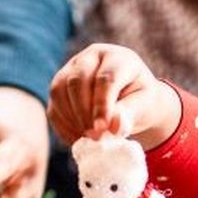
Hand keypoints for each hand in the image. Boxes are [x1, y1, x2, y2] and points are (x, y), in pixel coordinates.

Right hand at [47, 44, 180, 149]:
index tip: (102, 129)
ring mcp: (71, 69)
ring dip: (71, 119)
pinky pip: (53, 105)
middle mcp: (91, 57)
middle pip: (77, 80)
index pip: (105, 78)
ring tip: (87, 139)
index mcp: (118, 58)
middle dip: (83, 112)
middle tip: (94, 137)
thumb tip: (113, 126)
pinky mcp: (59, 86)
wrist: (131, 100)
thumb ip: (130, 114)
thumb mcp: (143, 106)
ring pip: (59, 90)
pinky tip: (76, 139)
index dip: (102, 105)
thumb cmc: (140, 101)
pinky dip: (62, 125)